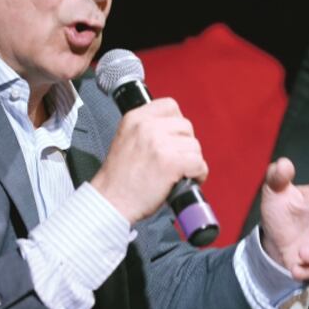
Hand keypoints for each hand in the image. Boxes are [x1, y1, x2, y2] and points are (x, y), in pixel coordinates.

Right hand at [90, 98, 207, 223]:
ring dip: (192, 160)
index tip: (174, 137)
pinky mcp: (171, 162)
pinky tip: (188, 179)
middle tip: (177, 159)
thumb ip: (146, 129)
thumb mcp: (126, 139)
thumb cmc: (119, 178)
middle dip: (185, 144)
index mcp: (135, 118)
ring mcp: (159, 144)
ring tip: (181, 172)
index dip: (177, 122)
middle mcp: (147, 127)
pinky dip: (198, 174)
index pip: (170, 106)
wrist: (110, 202)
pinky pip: (198, 163)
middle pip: (186, 126)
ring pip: (194, 146)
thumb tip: (174, 130)